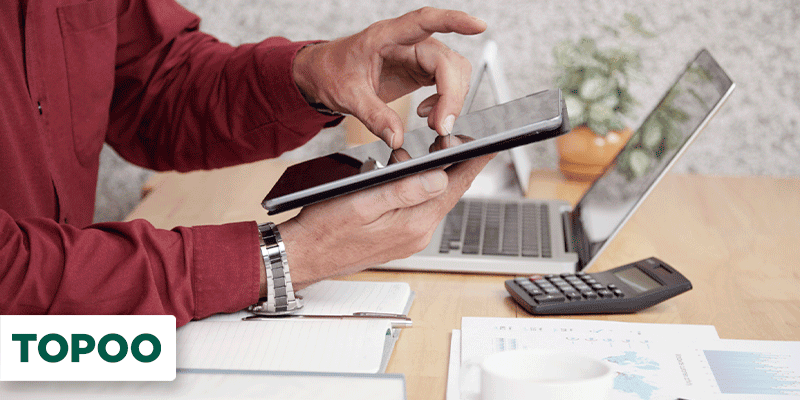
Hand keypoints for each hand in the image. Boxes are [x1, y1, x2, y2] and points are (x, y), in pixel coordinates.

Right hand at [278, 146, 493, 288]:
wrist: (302, 256)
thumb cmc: (324, 230)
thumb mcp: (363, 202)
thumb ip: (404, 191)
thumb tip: (440, 178)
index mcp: (413, 224)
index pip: (455, 187)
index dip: (473, 162)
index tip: (489, 144)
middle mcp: (417, 235)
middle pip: (449, 194)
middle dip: (457, 166)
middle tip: (460, 141)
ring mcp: (409, 240)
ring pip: (433, 201)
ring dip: (437, 179)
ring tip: (438, 154)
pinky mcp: (398, 240)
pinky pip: (419, 211)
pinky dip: (421, 192)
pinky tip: (412, 179)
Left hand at [292, 7, 486, 147]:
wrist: (322, 75)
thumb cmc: (331, 72)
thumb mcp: (346, 96)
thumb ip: (373, 116)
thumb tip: (396, 137)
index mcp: (386, 36)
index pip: (424, 21)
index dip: (453, 20)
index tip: (477, 26)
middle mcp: (407, 42)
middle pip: (446, 61)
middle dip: (452, 94)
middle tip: (441, 126)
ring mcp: (416, 56)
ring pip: (453, 71)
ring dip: (451, 99)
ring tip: (433, 122)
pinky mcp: (419, 71)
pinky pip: (446, 83)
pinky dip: (445, 102)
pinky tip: (427, 115)